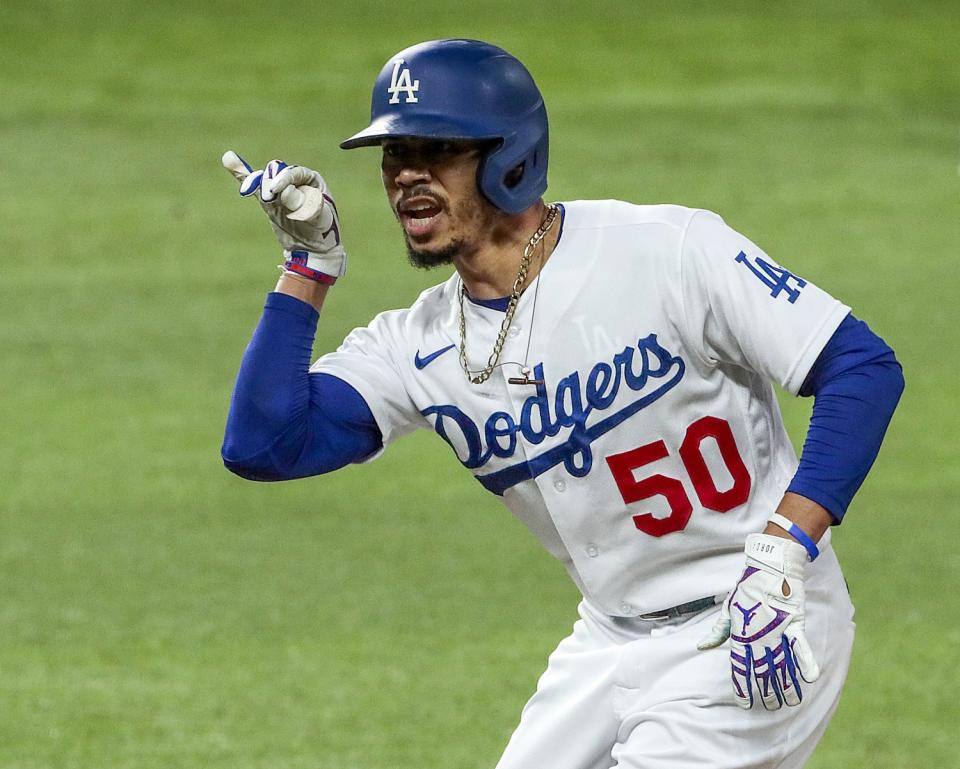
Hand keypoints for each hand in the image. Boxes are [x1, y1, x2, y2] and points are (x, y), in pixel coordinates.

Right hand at [221, 151, 346, 283]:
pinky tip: (228, 159)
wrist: (313, 249)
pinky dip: (242, 175)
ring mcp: (280, 191)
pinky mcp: (268, 202)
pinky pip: (255, 188)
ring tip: (246, 188)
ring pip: (264, 181)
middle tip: (268, 197)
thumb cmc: (322, 231)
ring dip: (254, 182)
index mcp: (311, 179)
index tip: (275, 189)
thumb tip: (285, 191)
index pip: (294, 173)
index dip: (283, 179)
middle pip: (277, 175)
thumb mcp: (318, 218)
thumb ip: (302, 205)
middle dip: (270, 183)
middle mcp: (294, 181)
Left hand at [697, 534, 819, 708]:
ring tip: (790, 703)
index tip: (745, 704)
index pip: (739, 667)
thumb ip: (719, 632)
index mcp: (740, 634)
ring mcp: (777, 631)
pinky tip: (810, 679)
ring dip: (787, 685)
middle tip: (771, 707)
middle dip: (767, 692)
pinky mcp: (794, 623)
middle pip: (763, 671)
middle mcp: (758, 636)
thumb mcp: (729, 609)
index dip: (742, 687)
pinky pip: (800, 647)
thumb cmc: (747, 588)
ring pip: (782, 664)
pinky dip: (806, 662)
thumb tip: (702, 647)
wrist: (770, 566)